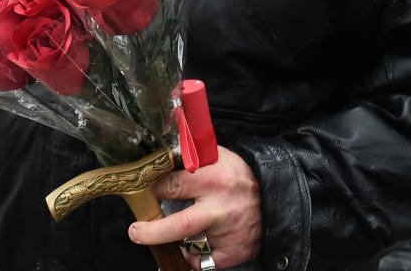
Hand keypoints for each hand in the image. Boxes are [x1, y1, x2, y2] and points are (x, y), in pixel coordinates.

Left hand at [128, 147, 261, 269]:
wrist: (275, 197)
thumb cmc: (239, 174)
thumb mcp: (217, 155)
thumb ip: (189, 155)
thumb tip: (159, 152)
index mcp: (213, 179)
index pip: (172, 186)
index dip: (153, 191)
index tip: (144, 193)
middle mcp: (220, 208)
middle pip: (178, 226)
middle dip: (151, 232)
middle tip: (136, 232)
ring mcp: (227, 233)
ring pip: (190, 245)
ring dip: (177, 242)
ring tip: (172, 233)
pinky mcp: (234, 252)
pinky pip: (204, 261)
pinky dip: (194, 256)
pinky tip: (194, 245)